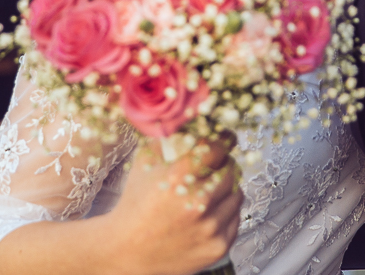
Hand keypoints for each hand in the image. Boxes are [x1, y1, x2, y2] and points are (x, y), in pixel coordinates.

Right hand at [102, 139, 242, 274]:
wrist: (126, 250)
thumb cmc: (136, 202)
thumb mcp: (144, 162)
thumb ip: (168, 136)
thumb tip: (191, 114)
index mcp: (178, 177)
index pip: (218, 148)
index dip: (224, 140)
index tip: (226, 138)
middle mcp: (197, 202)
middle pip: (231, 169)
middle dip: (225, 163)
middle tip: (216, 164)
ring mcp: (209, 227)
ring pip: (237, 194)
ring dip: (227, 188)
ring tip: (210, 189)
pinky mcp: (217, 247)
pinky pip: (235, 218)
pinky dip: (226, 211)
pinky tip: (209, 210)